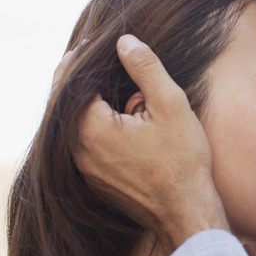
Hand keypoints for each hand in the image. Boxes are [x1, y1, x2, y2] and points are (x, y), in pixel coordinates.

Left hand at [73, 35, 228, 252]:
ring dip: (94, 107)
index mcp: (90, 129)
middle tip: (107, 64)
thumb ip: (146, 68)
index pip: (71, 83)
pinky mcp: (94, 183)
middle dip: (86, 82)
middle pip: (69, 105)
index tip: (94, 44)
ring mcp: (84, 171)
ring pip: (76, 127)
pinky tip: (125, 125)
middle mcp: (77, 152)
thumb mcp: (171, 105)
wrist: (186, 212)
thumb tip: (124, 42)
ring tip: (126, 98)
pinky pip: (85, 146)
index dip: (81, 59)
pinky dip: (97, 130)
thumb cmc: (183, 161)